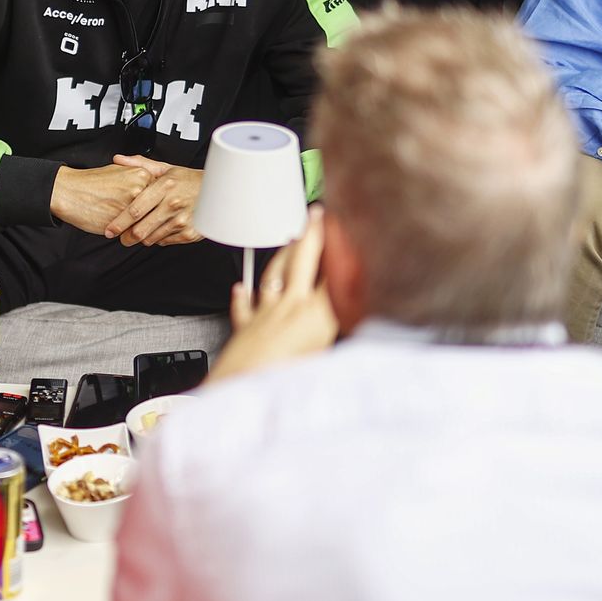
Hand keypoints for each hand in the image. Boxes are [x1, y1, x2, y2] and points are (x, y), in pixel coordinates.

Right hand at [50, 163, 154, 235]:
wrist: (69, 192)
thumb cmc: (91, 183)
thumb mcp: (119, 171)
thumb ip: (139, 179)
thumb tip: (153, 190)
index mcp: (142, 175)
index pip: (160, 194)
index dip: (156, 204)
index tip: (154, 208)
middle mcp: (139, 189)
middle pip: (156, 209)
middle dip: (152, 218)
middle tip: (149, 221)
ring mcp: (131, 206)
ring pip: (146, 223)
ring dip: (142, 228)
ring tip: (133, 227)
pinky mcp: (121, 223)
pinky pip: (132, 233)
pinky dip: (130, 235)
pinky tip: (122, 230)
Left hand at [105, 155, 204, 245]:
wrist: (218, 190)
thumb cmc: (188, 180)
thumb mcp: (165, 168)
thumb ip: (139, 164)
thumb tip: (118, 159)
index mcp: (164, 186)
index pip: (135, 210)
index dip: (119, 223)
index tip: (110, 230)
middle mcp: (173, 204)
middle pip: (141, 229)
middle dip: (127, 237)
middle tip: (122, 237)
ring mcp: (182, 220)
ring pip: (151, 238)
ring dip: (142, 238)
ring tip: (141, 231)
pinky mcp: (189, 233)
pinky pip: (165, 242)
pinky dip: (158, 238)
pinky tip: (159, 229)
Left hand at [212, 207, 338, 381]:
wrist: (241, 387)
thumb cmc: (283, 378)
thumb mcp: (329, 364)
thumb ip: (344, 348)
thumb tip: (360, 349)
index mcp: (317, 314)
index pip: (336, 272)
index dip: (345, 250)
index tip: (352, 233)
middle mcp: (290, 305)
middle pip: (303, 260)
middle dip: (312, 234)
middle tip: (317, 213)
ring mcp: (265, 312)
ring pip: (275, 273)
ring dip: (283, 254)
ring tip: (289, 240)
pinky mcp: (245, 326)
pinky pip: (244, 304)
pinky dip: (244, 294)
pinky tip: (241, 287)